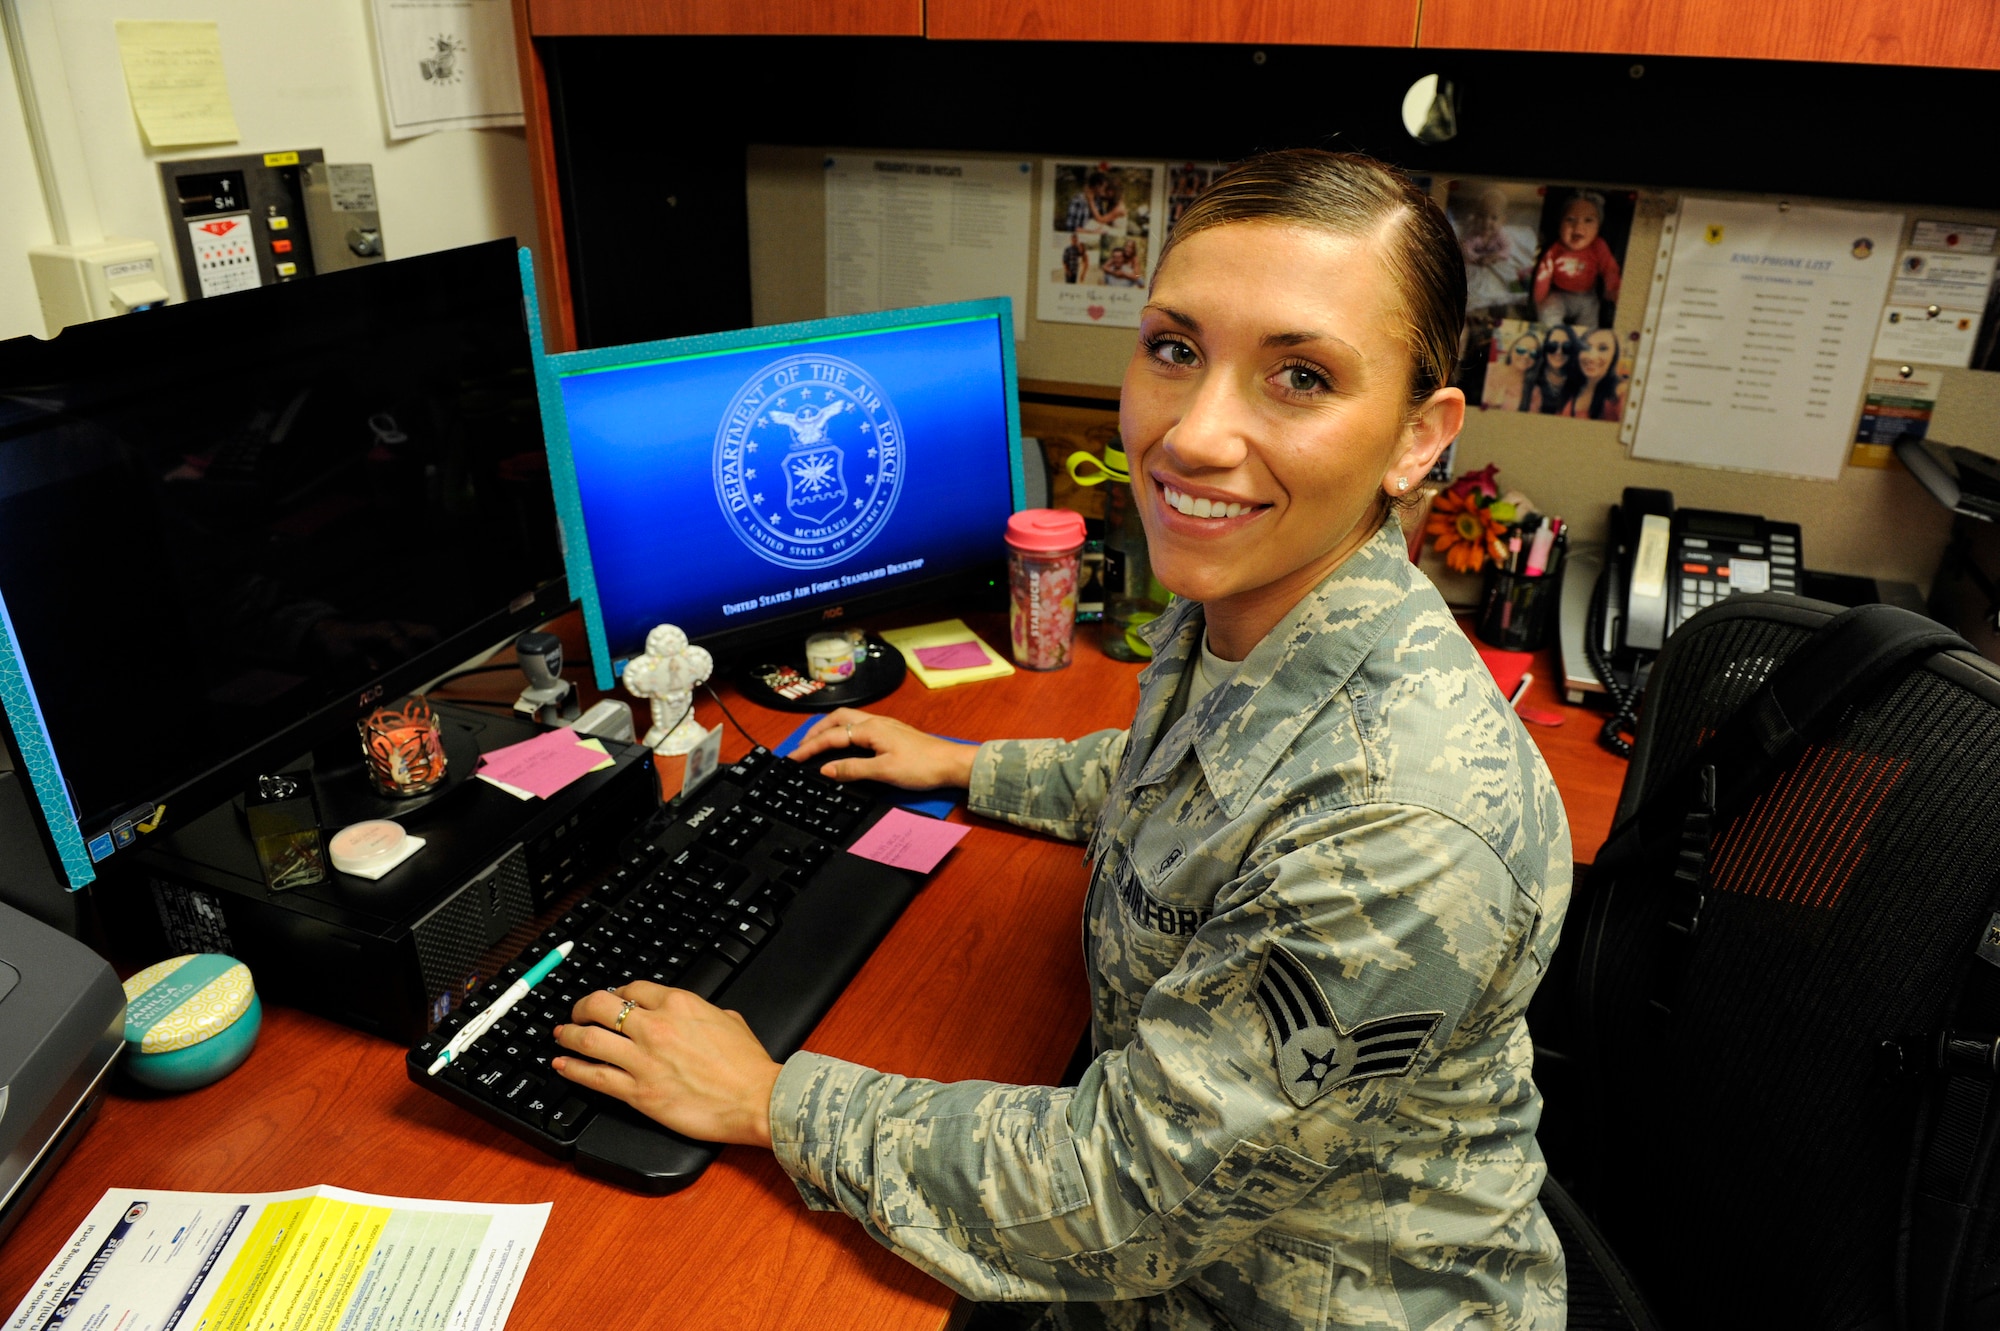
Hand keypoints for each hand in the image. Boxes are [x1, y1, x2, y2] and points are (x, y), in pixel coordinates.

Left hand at [553, 983, 780, 1147]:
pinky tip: (562, 1064)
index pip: (631, 989)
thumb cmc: (748, 1066)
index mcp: (678, 1004)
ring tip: (561, 1035)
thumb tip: (694, 1015)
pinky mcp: (638, 1092)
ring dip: (569, 1035)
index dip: (615, 994)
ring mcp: (643, 1059)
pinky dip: (572, 1068)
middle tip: (576, 1012)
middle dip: (582, 1007)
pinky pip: (594, 1076)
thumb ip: (703, 1012)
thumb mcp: (729, 1020)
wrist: (755, 1098)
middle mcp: (655, 1026)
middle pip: (601, 1006)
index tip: (610, 1000)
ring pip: (590, 1039)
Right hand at [788, 708, 976, 789]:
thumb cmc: (922, 766)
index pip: (831, 736)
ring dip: (828, 729)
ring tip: (815, 742)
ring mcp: (884, 726)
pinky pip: (858, 726)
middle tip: (800, 746)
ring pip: (847, 720)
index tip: (792, 757)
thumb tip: (827, 769)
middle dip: (815, 731)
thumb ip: (853, 769)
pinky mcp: (891, 733)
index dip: (809, 748)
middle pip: (836, 719)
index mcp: (870, 729)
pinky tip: (843, 742)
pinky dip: (842, 731)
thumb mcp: (884, 771)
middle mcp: (875, 723)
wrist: (951, 764)